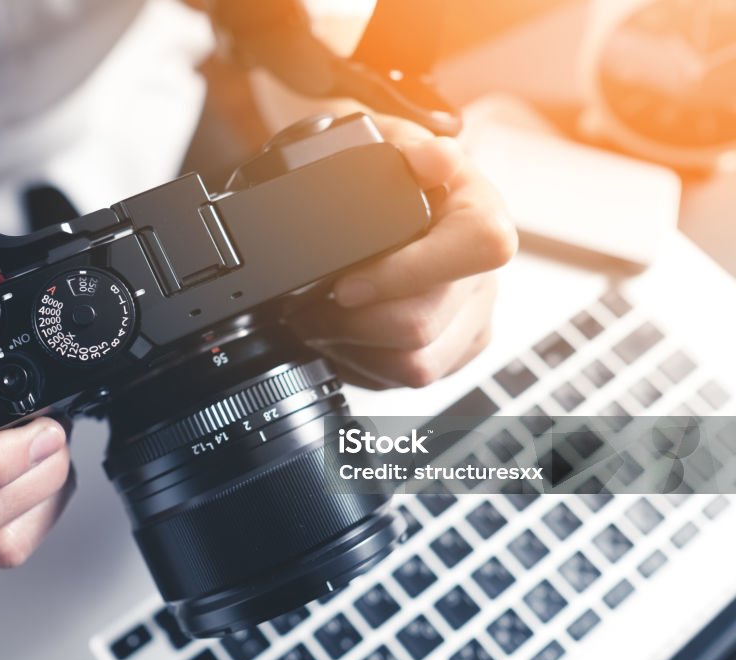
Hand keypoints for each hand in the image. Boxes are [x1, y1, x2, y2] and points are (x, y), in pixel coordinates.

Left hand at [289, 119, 516, 388]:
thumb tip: (434, 159)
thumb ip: (403, 148)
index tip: (346, 283)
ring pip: (414, 365)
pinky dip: (365, 365)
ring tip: (321, 321)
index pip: (478, 246)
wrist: (375, 205)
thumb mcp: (382, 144)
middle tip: (309, 307)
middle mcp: (484, 273)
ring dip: (353, 348)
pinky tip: (347, 337)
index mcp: (479, 212)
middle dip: (351, 322)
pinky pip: (406, 381)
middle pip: (423, 324)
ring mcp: (471, 319)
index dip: (406, 272)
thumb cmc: (380, 177)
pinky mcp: (452, 355)